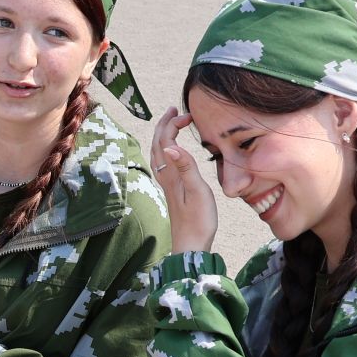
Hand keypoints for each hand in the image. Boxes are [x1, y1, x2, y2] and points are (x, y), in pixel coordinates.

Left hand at [152, 107, 217, 253]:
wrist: (190, 245)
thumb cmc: (198, 221)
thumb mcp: (197, 191)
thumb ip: (186, 167)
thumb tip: (171, 144)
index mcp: (171, 174)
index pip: (166, 140)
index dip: (173, 124)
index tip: (187, 116)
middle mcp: (165, 177)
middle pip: (158, 144)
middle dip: (164, 124)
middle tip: (175, 110)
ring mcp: (166, 184)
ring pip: (158, 153)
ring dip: (163, 135)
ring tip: (171, 123)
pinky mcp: (171, 190)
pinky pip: (162, 163)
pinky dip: (165, 149)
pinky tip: (171, 151)